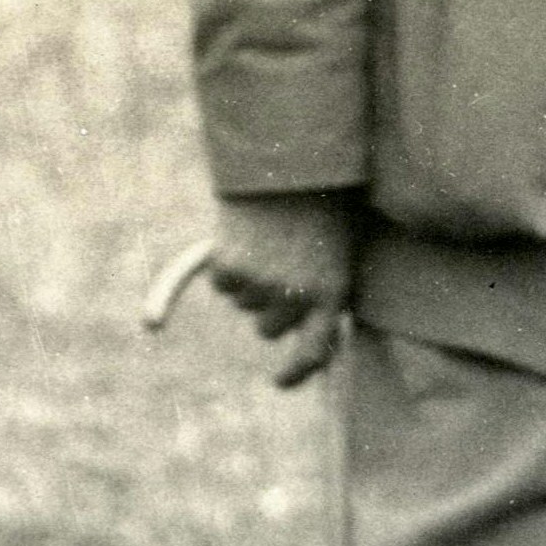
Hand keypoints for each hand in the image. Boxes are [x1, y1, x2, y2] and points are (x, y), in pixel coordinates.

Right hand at [208, 193, 357, 387]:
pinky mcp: (229, 269)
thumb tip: (310, 341)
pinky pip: (220, 282)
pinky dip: (223, 264)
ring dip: (249, 280)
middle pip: (269, 329)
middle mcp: (296, 298)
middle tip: (281, 264)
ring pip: (243, 303)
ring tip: (267, 240)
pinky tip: (209, 268)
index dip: (297, 372)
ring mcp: (260, 285)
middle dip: (270, 306)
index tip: (279, 381)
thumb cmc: (321, 204)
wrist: (291, 164)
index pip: (315, 352)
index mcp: (332, 294)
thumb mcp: (335, 251)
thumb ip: (322, 293)